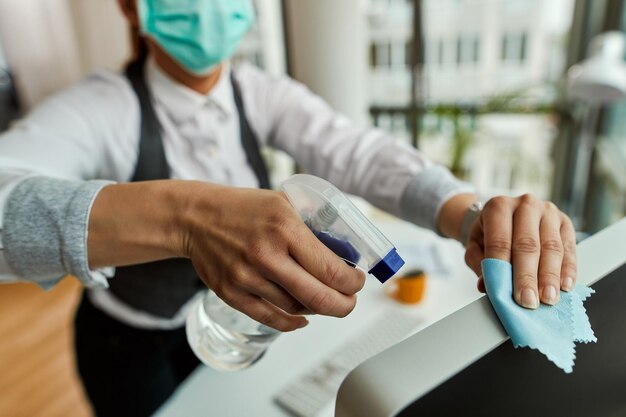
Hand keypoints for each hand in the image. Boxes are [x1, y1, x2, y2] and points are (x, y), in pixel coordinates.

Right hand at [179, 184, 365, 331]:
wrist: (195, 217)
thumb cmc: (242, 208)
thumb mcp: (283, 202)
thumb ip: (312, 223)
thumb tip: (345, 248)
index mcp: (285, 228)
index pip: (331, 269)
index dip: (352, 283)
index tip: (357, 281)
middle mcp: (266, 255)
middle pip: (319, 297)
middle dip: (344, 304)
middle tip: (350, 301)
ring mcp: (247, 277)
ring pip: (296, 308)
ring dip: (317, 308)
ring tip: (323, 299)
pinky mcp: (231, 293)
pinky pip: (270, 318)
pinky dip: (291, 322)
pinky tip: (303, 317)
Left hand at [463, 194, 576, 308]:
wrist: (503, 216)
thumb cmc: (488, 233)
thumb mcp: (475, 246)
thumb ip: (479, 264)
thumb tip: (486, 285)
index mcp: (498, 207)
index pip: (500, 241)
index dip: (504, 269)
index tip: (508, 294)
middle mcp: (525, 205)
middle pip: (528, 245)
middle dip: (528, 277)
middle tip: (529, 301)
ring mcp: (548, 212)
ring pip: (552, 247)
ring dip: (550, 276)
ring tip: (548, 299)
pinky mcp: (565, 222)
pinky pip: (569, 247)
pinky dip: (568, 269)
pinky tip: (565, 286)